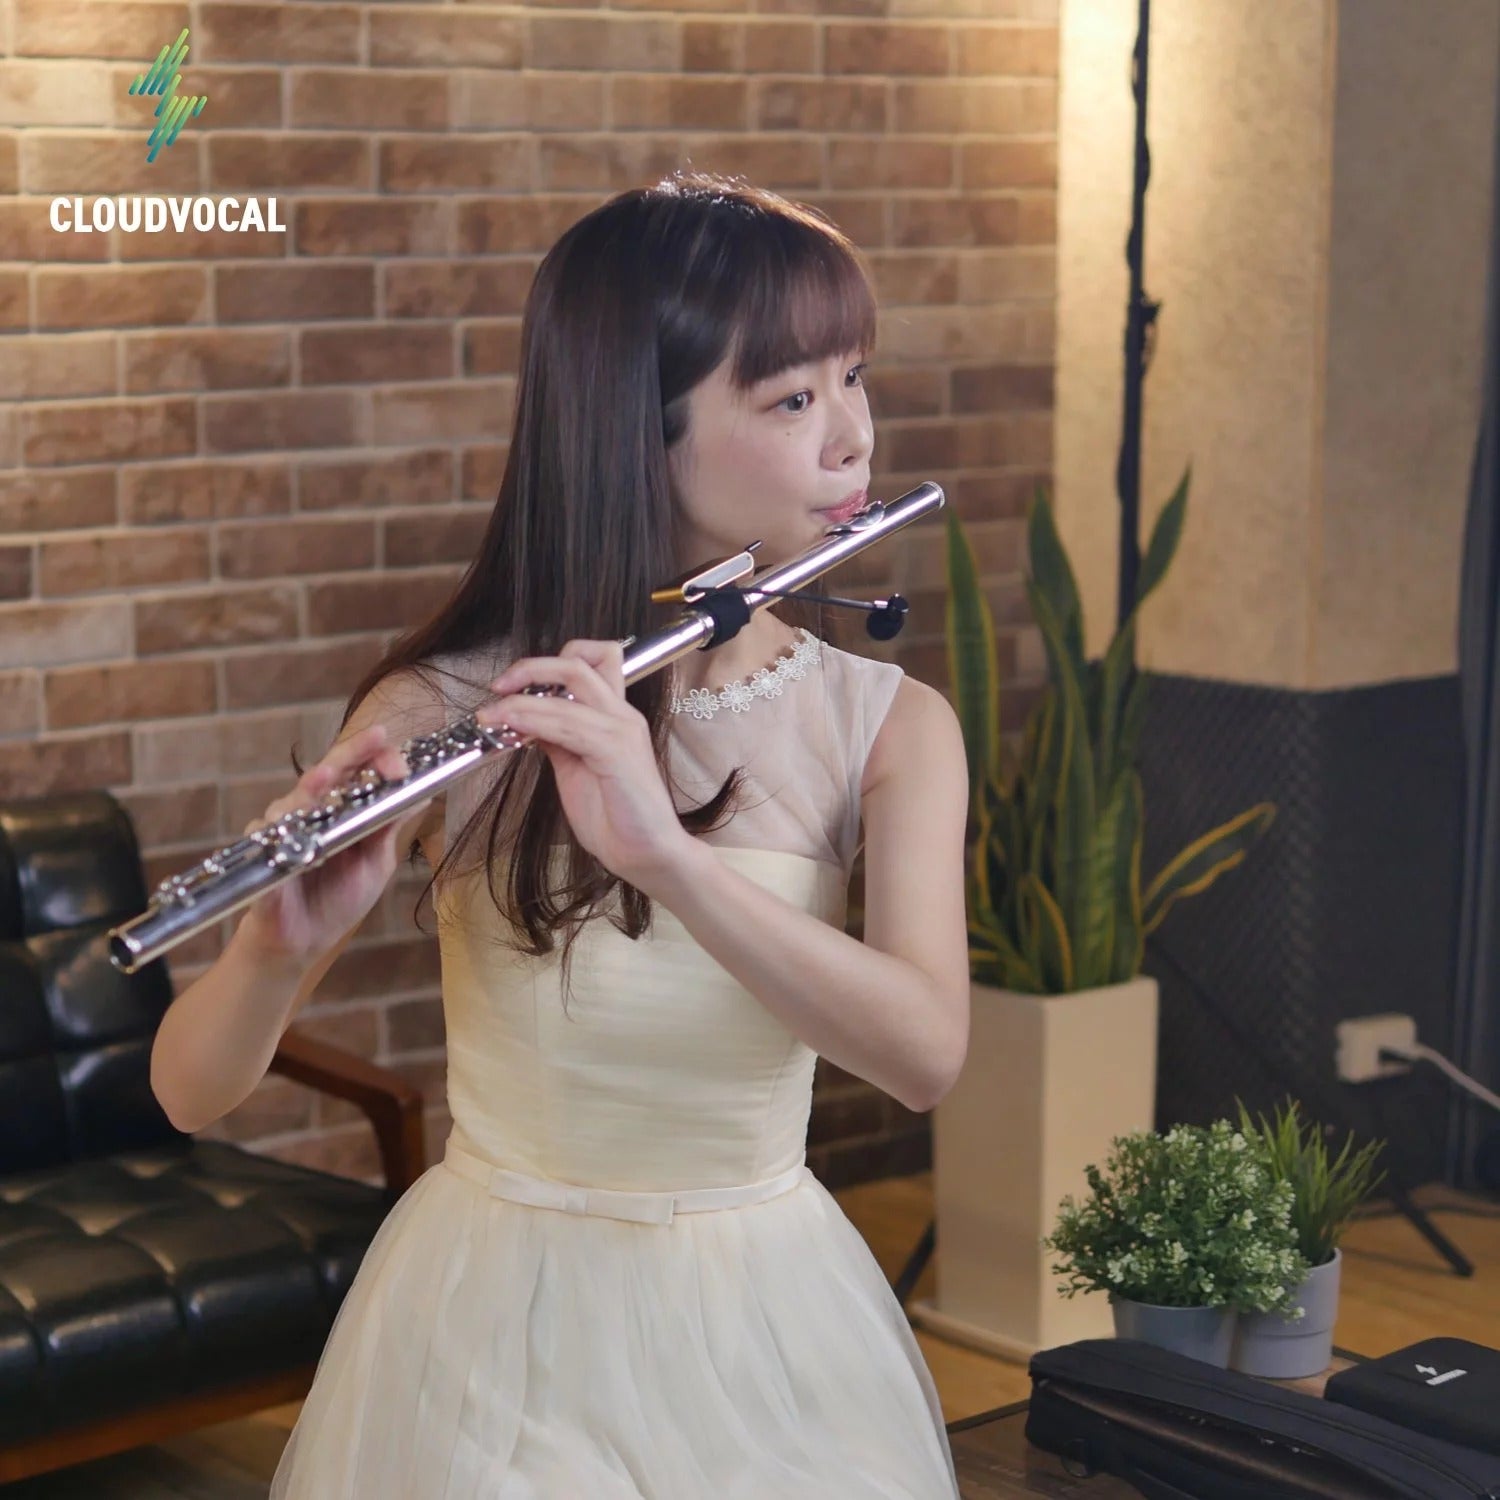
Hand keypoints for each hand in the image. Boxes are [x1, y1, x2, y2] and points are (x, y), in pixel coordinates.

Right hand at [238, 723, 434, 963]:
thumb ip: (387, 829)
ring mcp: (284, 830)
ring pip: (293, 798)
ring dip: (310, 787)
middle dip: (351, 754)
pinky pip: (264, 834)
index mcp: (341, 812)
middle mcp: (311, 813)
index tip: (400, 763)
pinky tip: (287, 830)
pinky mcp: (262, 854)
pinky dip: (276, 829)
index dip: (377, 760)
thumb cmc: (337, 901)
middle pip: (328, 771)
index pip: (358, 773)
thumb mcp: (373, 864)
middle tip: (375, 740)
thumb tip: (421, 794)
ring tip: (326, 778)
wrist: (302, 944)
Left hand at [478, 639, 692, 892]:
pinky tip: (513, 731)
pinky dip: (534, 720)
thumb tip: (525, 720)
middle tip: (498, 687)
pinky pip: (568, 724)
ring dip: (520, 699)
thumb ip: (557, 739)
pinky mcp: (617, 751)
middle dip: (530, 667)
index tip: (511, 684)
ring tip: (490, 716)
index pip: (591, 661)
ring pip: (569, 687)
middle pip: (578, 662)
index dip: (547, 663)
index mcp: (614, 715)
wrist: (645, 853)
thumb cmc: (615, 817)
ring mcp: (622, 729)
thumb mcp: (574, 769)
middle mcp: (621, 714)